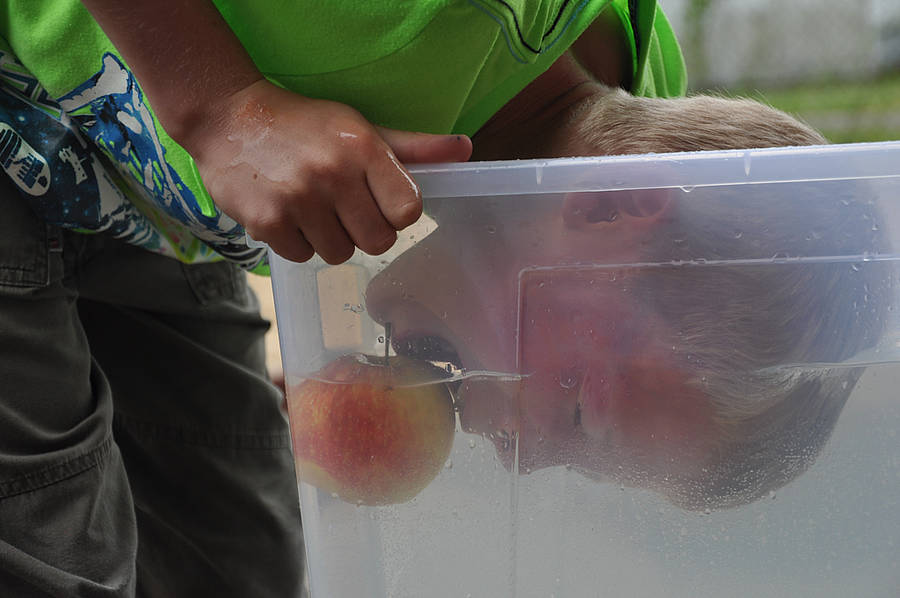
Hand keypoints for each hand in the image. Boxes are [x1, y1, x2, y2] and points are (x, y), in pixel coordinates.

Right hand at [186, 79, 471, 262]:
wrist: (228, 119)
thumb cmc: (306, 126)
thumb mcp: (361, 128)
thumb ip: (414, 148)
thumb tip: (465, 149)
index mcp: (363, 147)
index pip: (409, 211)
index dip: (397, 214)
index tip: (379, 202)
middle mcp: (333, 173)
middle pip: (378, 242)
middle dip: (365, 230)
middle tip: (343, 207)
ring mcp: (298, 199)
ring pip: (340, 254)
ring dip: (329, 238)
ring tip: (312, 208)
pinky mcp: (267, 221)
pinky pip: (303, 257)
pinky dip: (297, 242)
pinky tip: (287, 213)